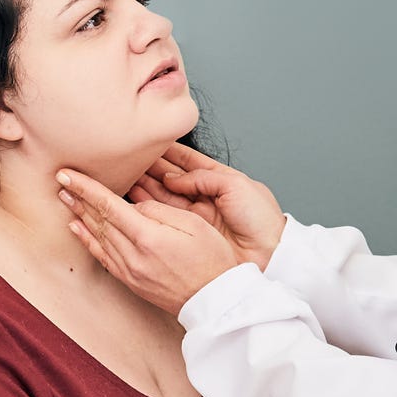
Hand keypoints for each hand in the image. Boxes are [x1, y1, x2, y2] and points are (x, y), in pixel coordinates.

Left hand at [57, 169, 241, 314]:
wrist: (215, 300)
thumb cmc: (212, 259)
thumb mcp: (193, 224)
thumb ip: (159, 210)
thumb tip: (134, 206)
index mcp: (148, 237)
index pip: (108, 205)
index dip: (86, 188)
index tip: (67, 175)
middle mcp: (133, 255)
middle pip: (98, 220)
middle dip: (78, 197)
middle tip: (60, 180)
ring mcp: (130, 271)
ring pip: (98, 237)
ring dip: (79, 215)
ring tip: (65, 198)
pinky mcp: (131, 281)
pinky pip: (103, 257)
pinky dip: (87, 240)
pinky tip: (77, 228)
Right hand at [126, 143, 285, 268]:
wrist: (270, 253)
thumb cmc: (260, 218)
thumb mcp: (235, 185)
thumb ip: (202, 177)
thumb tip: (171, 177)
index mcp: (220, 179)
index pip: (189, 161)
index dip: (169, 152)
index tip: (148, 143)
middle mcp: (206, 195)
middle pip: (173, 178)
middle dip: (152, 168)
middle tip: (129, 158)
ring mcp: (198, 214)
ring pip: (166, 196)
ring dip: (146, 185)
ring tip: (126, 174)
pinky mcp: (191, 233)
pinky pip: (167, 216)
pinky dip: (150, 205)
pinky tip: (135, 195)